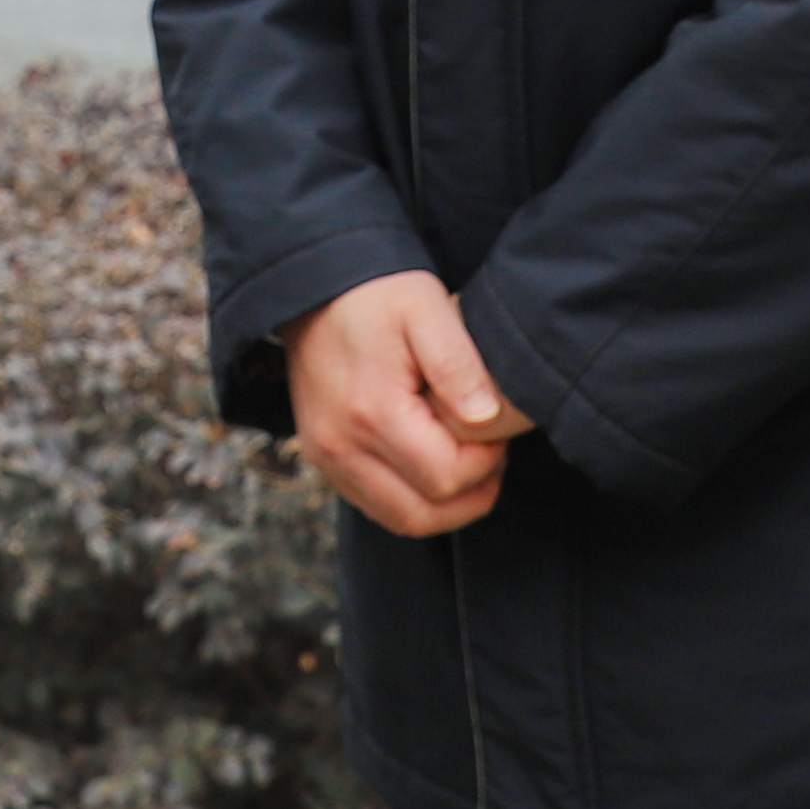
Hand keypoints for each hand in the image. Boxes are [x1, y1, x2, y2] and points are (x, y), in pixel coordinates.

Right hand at [284, 273, 530, 536]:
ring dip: (445, 506)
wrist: (315, 287)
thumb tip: (487, 421)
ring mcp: (327, 458)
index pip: (447, 477)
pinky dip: (413, 500)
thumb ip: (458, 364)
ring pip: (401, 520)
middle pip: (424, 515)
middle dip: (472, 493)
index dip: (486, 462)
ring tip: (464, 461)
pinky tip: (430, 462)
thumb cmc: (376, 293)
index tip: (494, 428)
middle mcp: (341, 447)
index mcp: (372, 411)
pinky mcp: (324, 460)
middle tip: (488, 451)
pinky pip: (377, 507)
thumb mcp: (425, 308)